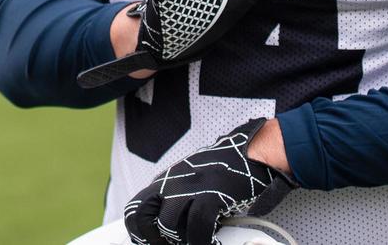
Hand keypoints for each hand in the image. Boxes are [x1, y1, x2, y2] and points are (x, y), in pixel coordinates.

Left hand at [123, 118, 291, 244]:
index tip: (152, 243)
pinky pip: (197, 226)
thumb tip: (169, 229)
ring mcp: (189, 187)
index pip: (135, 208)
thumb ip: (177, 200)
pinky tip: (211, 242)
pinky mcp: (210, 194)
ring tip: (196, 241)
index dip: (140, 232)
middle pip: (142, 215)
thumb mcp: (192, 182)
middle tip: (171, 244)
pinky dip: (202, 240)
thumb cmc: (225, 172)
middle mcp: (172, 182)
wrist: (252, 153)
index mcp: (165, 181)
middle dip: (153, 237)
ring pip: (168, 224)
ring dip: (182, 240)